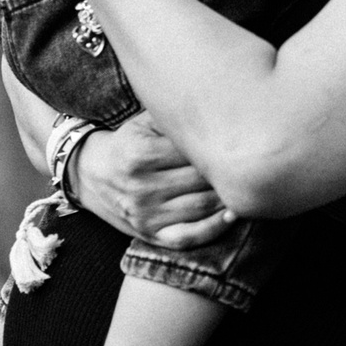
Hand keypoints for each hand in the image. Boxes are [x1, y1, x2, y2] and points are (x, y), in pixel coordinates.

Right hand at [71, 114, 233, 247]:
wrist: (89, 173)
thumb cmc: (127, 142)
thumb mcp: (143, 122)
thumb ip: (176, 117)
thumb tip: (223, 107)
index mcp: (141, 154)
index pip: (195, 152)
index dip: (222, 147)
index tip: (245, 140)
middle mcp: (142, 187)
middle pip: (201, 180)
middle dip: (229, 172)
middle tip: (255, 162)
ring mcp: (145, 214)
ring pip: (200, 208)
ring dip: (228, 198)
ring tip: (249, 185)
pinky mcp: (148, 234)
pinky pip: (187, 237)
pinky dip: (213, 229)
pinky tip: (232, 216)